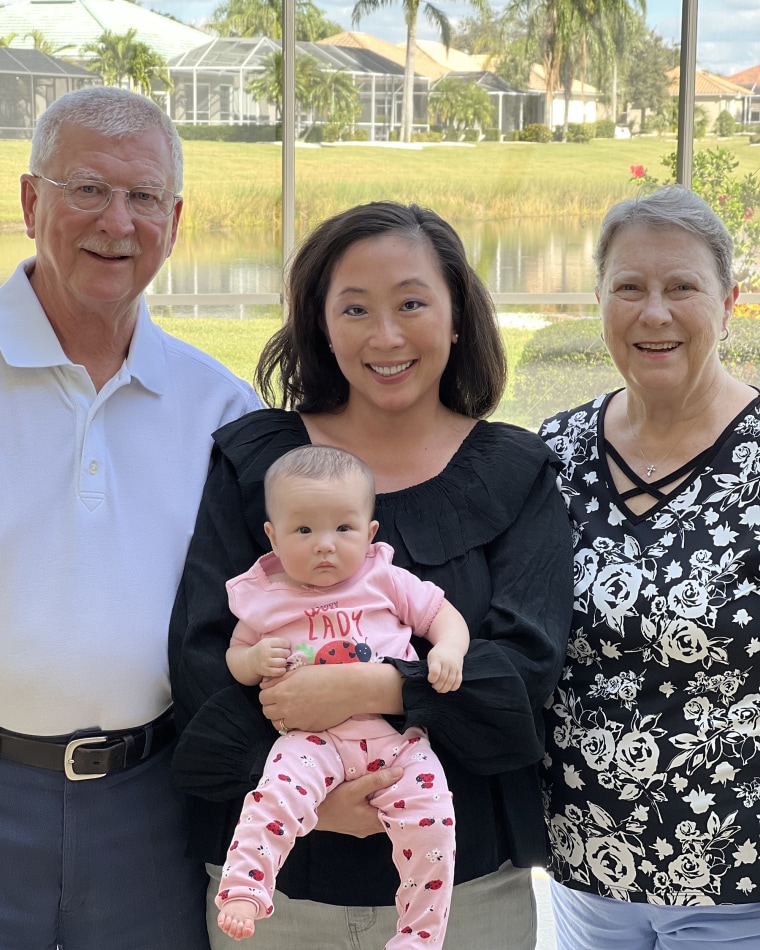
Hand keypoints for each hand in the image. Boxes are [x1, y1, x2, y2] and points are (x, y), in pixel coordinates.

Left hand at [217, 899, 255, 940]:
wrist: (240, 905)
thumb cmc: (245, 916)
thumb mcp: (250, 921)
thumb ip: (250, 928)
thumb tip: (247, 930)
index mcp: (239, 933)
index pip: (237, 936)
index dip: (240, 929)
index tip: (243, 922)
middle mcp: (231, 931)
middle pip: (231, 932)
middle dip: (235, 925)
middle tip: (239, 919)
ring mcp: (226, 925)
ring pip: (225, 928)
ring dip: (229, 921)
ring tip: (233, 917)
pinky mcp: (221, 919)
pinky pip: (220, 922)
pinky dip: (223, 919)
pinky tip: (227, 915)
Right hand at [249, 637, 290, 678]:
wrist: (250, 661)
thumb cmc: (263, 650)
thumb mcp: (268, 642)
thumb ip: (278, 642)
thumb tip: (291, 645)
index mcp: (267, 643)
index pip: (284, 642)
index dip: (287, 645)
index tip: (285, 647)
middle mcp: (265, 652)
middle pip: (284, 652)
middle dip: (287, 654)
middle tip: (284, 655)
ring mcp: (265, 662)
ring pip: (283, 662)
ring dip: (284, 662)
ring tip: (282, 661)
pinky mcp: (266, 671)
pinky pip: (279, 671)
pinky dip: (282, 670)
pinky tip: (280, 668)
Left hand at [259, 662, 402, 731]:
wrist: (346, 689)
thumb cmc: (324, 676)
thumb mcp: (299, 672)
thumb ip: (279, 680)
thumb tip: (264, 685)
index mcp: (282, 692)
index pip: (262, 698)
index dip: (268, 694)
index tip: (275, 691)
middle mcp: (286, 709)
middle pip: (267, 713)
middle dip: (272, 707)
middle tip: (282, 701)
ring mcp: (297, 721)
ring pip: (278, 724)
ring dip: (281, 718)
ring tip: (291, 709)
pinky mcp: (307, 728)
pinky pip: (293, 729)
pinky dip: (294, 723)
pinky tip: (303, 714)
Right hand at [316, 767, 403, 836]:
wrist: (309, 813)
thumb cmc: (331, 803)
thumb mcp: (355, 789)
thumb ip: (377, 780)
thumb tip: (400, 771)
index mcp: (373, 821)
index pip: (398, 814)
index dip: (406, 802)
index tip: (413, 789)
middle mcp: (370, 828)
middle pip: (389, 814)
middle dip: (396, 800)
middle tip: (405, 784)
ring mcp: (361, 828)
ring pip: (379, 815)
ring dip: (384, 803)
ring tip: (391, 786)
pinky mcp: (354, 824)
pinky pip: (370, 815)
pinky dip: (374, 806)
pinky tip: (373, 795)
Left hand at [427, 643, 463, 692]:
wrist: (452, 646)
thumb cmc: (439, 653)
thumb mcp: (431, 656)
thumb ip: (431, 668)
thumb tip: (432, 682)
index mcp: (437, 659)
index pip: (435, 672)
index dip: (431, 679)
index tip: (430, 679)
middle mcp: (447, 663)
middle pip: (442, 679)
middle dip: (437, 686)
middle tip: (434, 686)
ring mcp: (455, 667)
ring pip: (450, 682)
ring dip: (444, 689)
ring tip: (440, 689)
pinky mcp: (460, 670)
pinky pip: (458, 682)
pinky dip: (453, 687)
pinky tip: (448, 687)